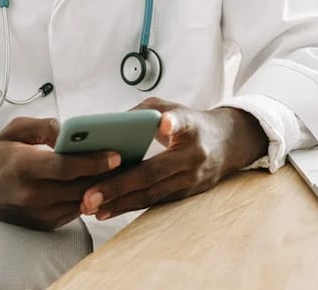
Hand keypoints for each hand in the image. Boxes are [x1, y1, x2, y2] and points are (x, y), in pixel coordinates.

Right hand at [0, 116, 120, 230]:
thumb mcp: (14, 130)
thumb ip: (43, 126)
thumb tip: (69, 130)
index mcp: (21, 167)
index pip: (63, 167)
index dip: (92, 161)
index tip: (116, 153)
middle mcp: (30, 194)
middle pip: (79, 186)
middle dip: (108, 173)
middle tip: (133, 156)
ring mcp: (39, 213)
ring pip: (83, 200)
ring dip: (105, 185)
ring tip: (127, 166)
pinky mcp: (46, 224)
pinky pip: (77, 209)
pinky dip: (93, 195)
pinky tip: (107, 179)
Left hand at [80, 97, 267, 219]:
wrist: (227, 144)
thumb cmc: (189, 122)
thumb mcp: (171, 107)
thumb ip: (142, 112)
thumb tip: (108, 126)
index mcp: (191, 125)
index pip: (183, 123)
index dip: (173, 123)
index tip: (164, 122)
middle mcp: (193, 154)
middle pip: (153, 171)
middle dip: (119, 185)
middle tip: (89, 195)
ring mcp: (191, 178)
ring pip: (151, 193)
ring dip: (119, 202)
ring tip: (90, 206)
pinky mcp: (186, 194)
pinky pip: (153, 201)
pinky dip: (128, 206)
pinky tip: (105, 211)